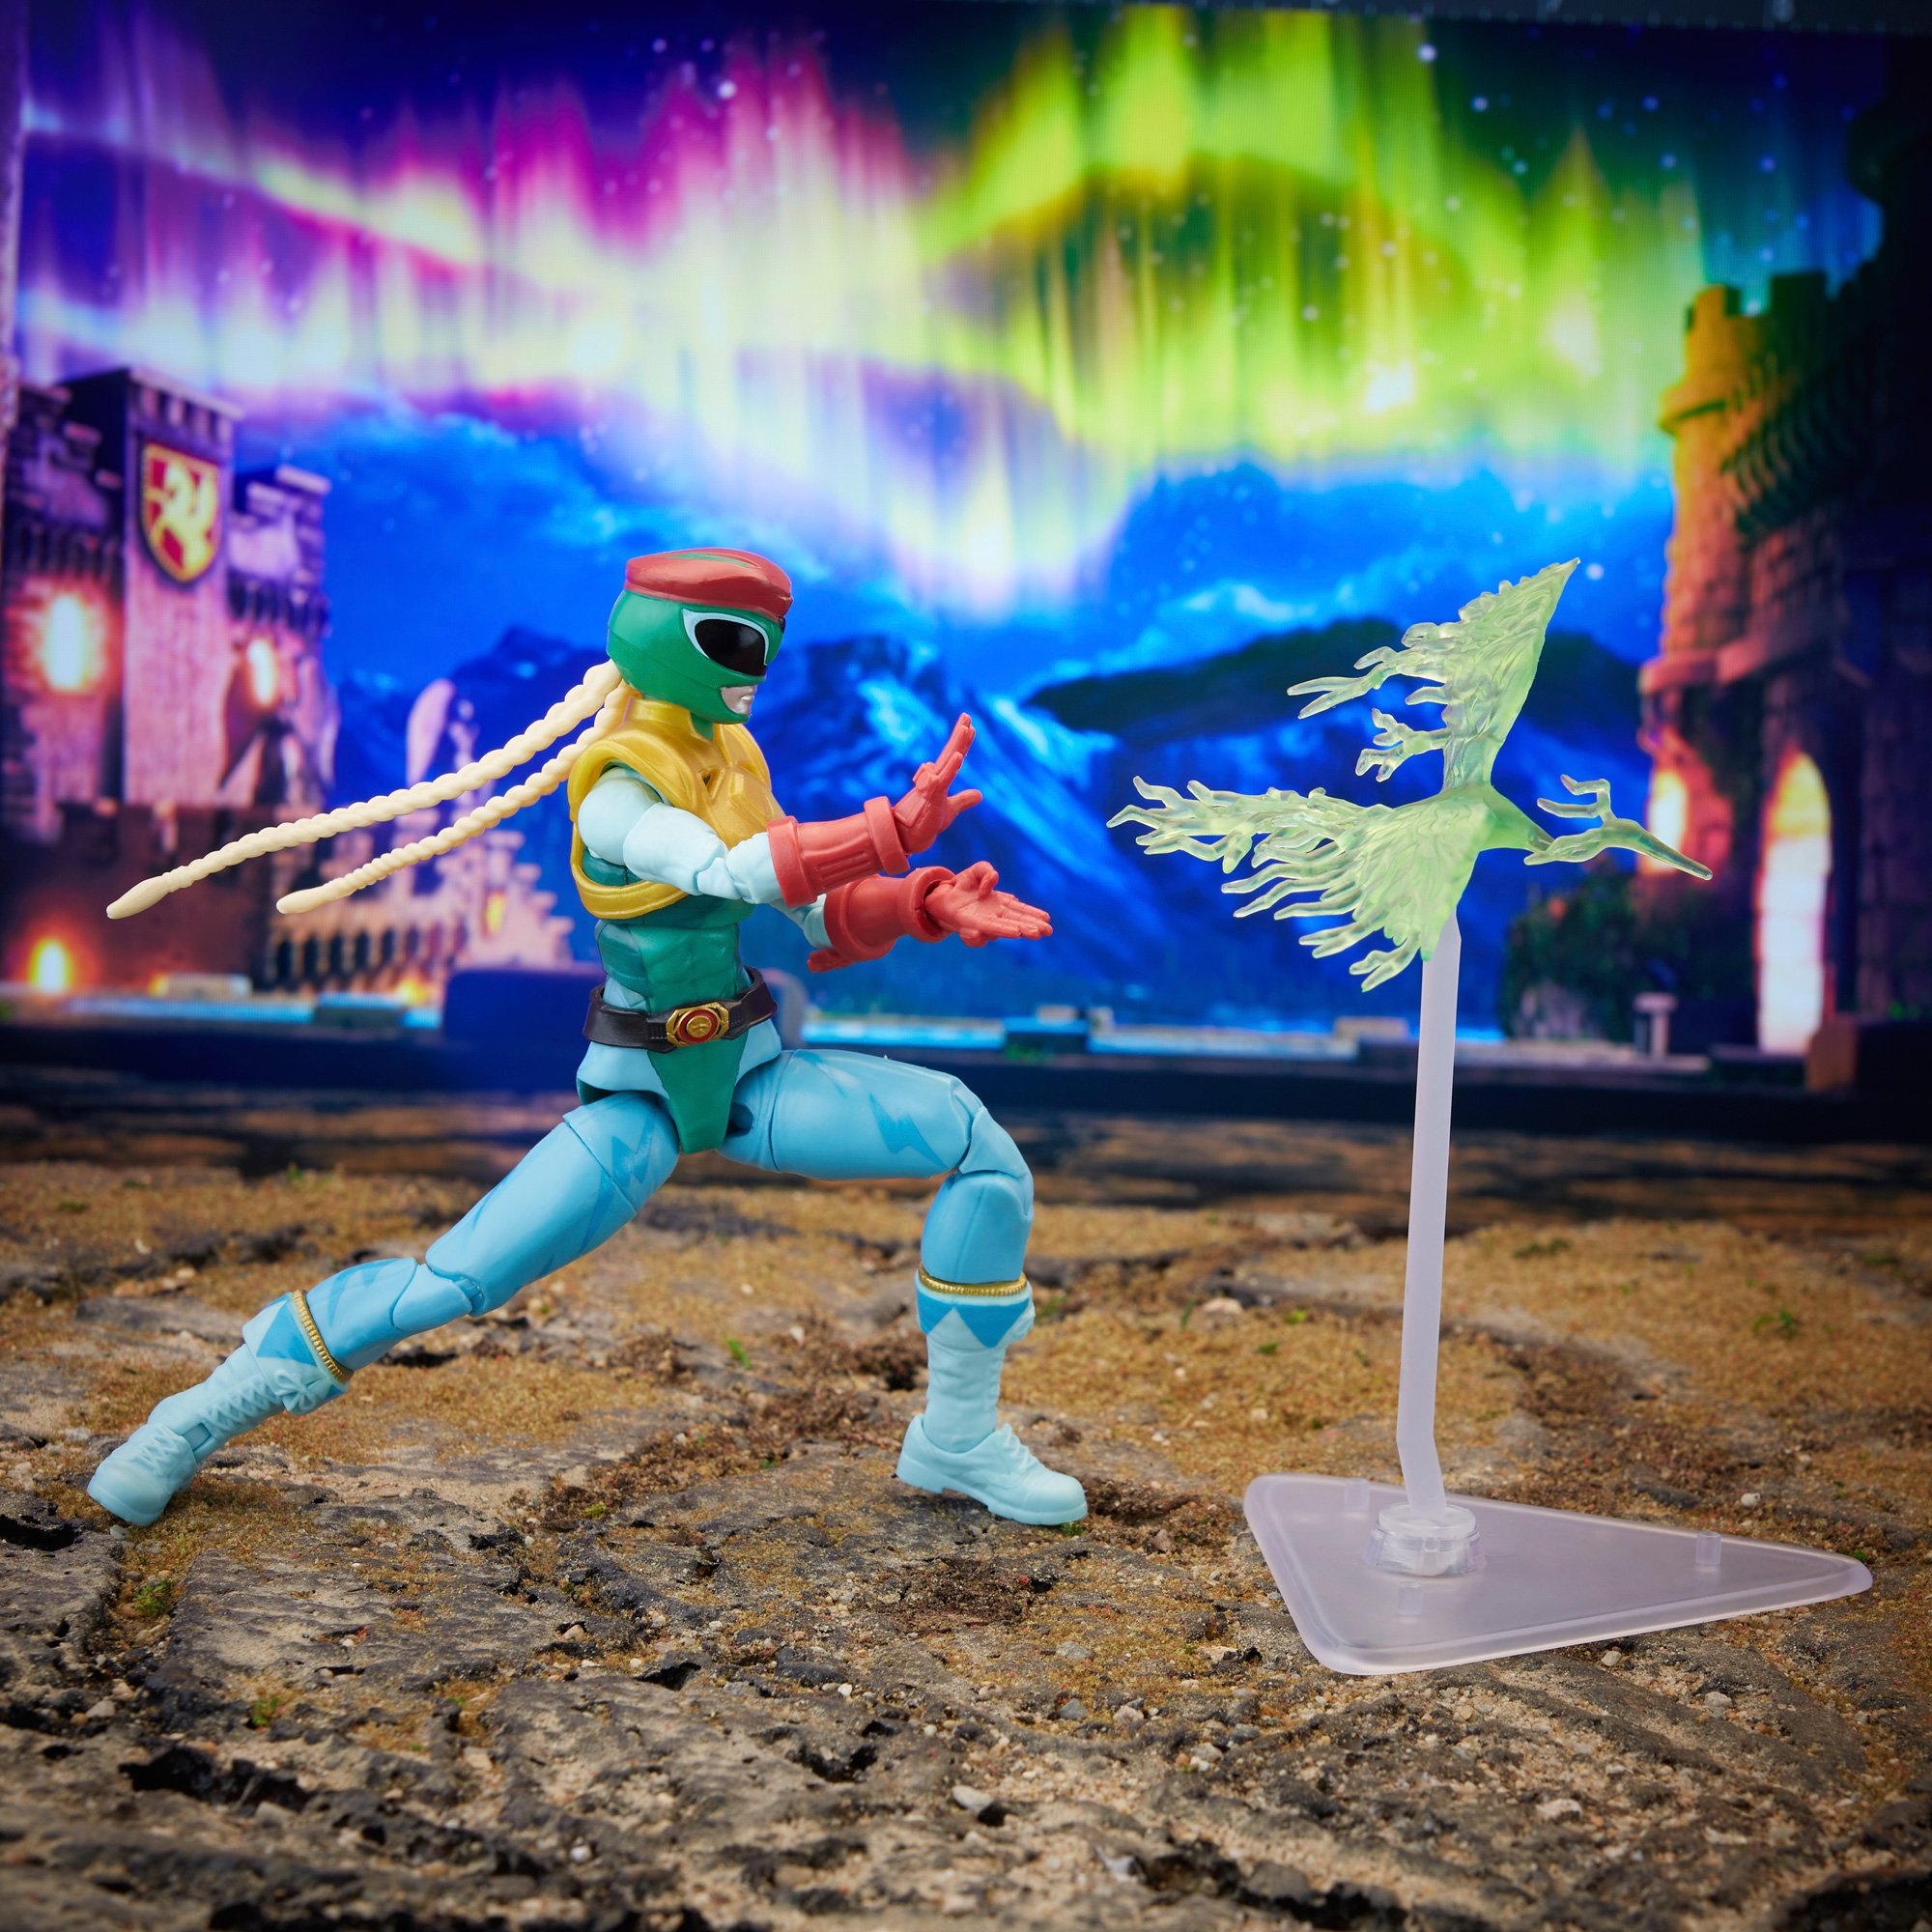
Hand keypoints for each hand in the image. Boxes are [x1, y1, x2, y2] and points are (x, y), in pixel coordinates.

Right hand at [891, 713, 981, 853]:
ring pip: (947, 762)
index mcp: (941, 779)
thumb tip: (979, 794)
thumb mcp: (951, 809)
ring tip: (966, 729)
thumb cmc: (928, 821)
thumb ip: (963, 800)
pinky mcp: (931, 798)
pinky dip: (950, 768)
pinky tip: (958, 757)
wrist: (912, 837)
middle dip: (960, 734)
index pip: (955, 756)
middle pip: (951, 752)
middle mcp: (936, 778)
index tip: (970, 725)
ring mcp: (932, 786)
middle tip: (967, 715)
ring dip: (957, 745)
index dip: (963, 742)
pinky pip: (941, 780)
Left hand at [923, 861, 1051, 946]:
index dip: (1034, 916)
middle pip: (1015, 923)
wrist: (940, 896)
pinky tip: (976, 933)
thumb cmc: (963, 885)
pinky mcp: (965, 927)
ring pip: (997, 930)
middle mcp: (994, 917)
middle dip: (1029, 927)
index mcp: (1001, 904)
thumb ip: (987, 871)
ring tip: (1018, 932)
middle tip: (1043, 932)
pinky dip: (977, 936)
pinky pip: (974, 935)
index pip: (1020, 911)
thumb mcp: (977, 870)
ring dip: (1007, 931)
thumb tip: (991, 887)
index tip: (1047, 920)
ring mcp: (980, 924)